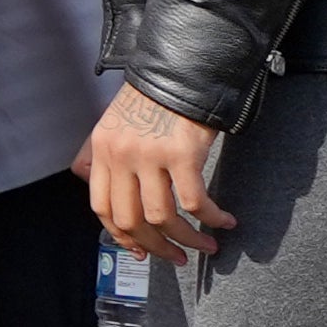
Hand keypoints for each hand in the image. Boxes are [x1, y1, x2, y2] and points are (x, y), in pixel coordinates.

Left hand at [82, 86, 235, 261]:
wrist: (183, 69)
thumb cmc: (155, 100)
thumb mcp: (117, 126)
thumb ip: (108, 161)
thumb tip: (109, 205)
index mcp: (102, 151)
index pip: (102, 208)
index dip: (122, 236)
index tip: (142, 251)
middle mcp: (120, 156)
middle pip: (130, 220)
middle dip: (156, 247)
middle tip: (177, 257)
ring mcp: (149, 155)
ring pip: (162, 217)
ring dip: (187, 239)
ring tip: (207, 244)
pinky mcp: (182, 154)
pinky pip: (195, 201)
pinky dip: (211, 217)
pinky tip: (224, 221)